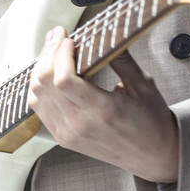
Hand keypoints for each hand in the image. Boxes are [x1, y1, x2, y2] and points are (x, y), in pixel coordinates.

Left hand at [27, 27, 180, 183]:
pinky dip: (40, 87)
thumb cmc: (151, 124)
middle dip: (48, 53)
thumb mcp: (143, 85)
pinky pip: (39, 108)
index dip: (60, 54)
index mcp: (101, 111)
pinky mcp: (63, 138)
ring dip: (40, 68)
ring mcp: (67, 134)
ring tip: (52, 49)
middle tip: (58, 35)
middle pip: (44, 84)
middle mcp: (79, 125)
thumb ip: (121, 58)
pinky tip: (49, 72)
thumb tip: (105, 33)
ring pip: (36, 95)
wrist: (153, 156)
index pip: (63, 80)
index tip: (70, 38)